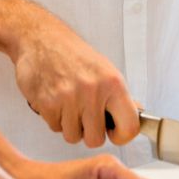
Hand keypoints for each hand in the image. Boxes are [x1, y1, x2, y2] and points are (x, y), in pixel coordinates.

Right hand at [12, 15, 141, 147]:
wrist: (41, 38)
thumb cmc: (73, 54)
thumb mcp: (104, 69)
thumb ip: (118, 96)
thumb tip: (137, 115)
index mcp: (112, 83)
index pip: (129, 127)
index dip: (121, 135)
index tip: (114, 132)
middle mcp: (92, 91)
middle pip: (95, 140)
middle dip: (88, 131)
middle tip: (84, 116)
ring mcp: (68, 98)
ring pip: (73, 136)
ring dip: (69, 125)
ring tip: (67, 104)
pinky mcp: (47, 103)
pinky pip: (54, 128)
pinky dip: (54, 118)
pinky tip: (54, 100)